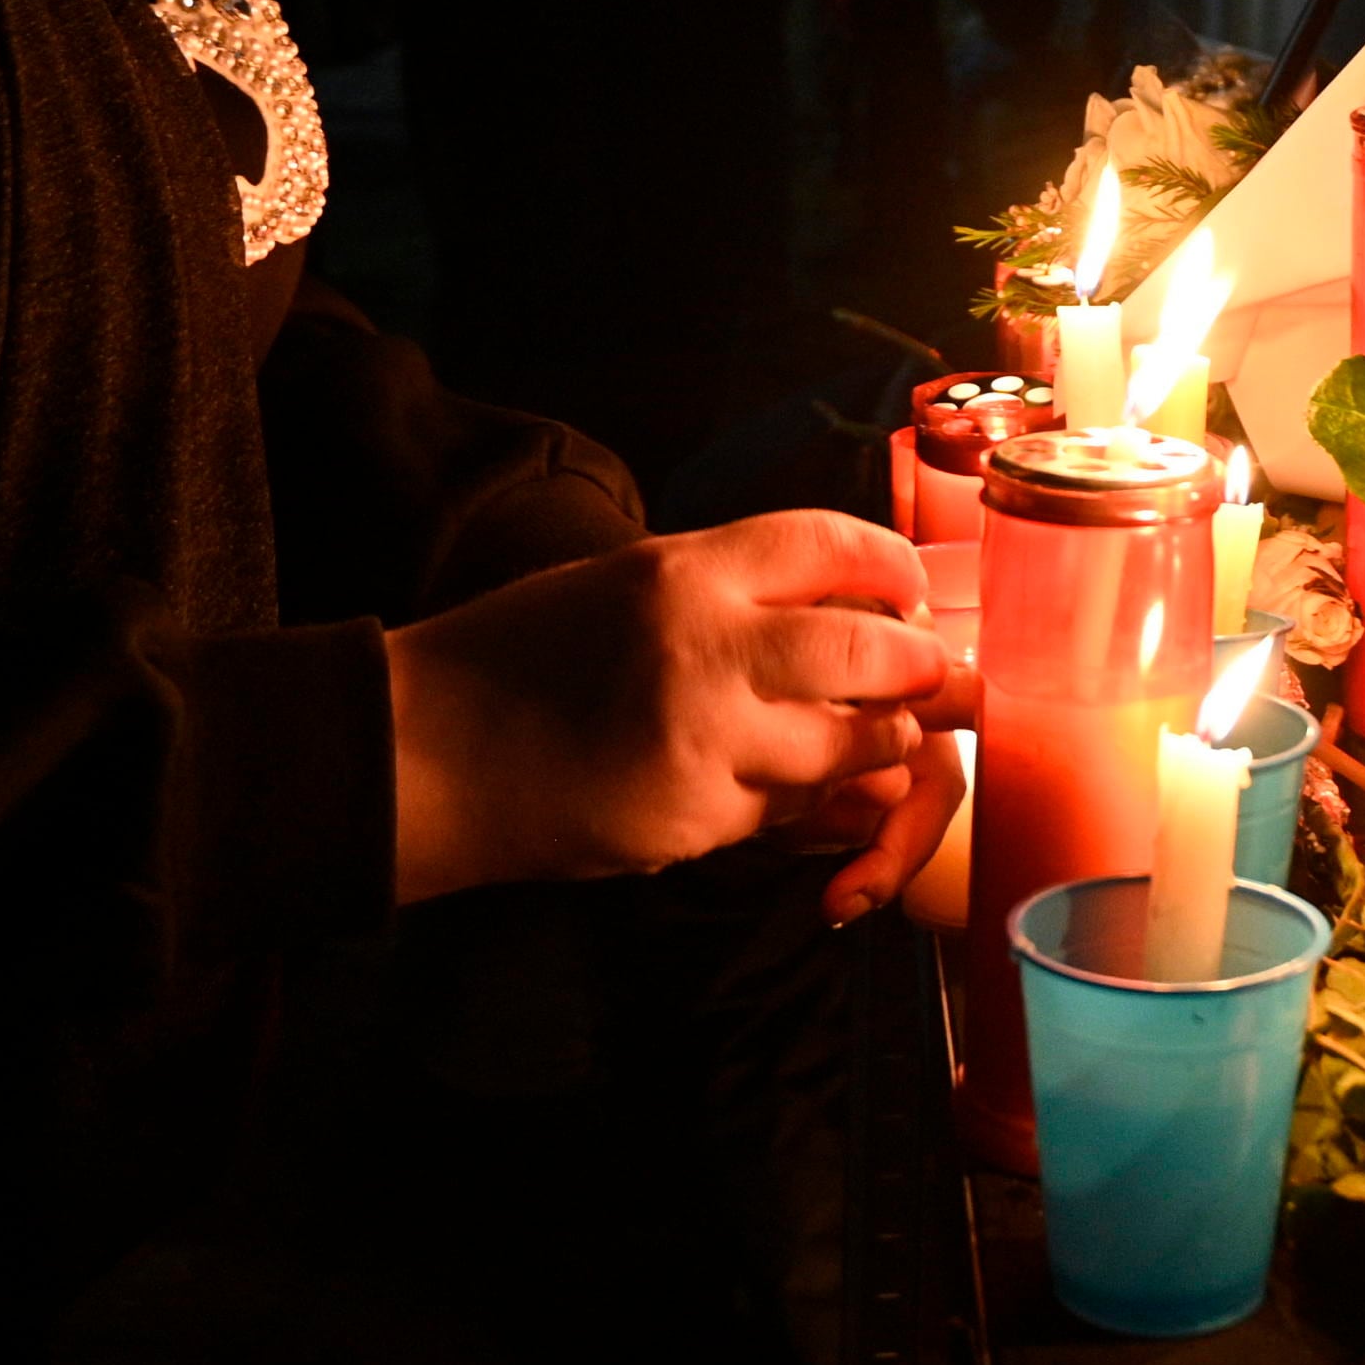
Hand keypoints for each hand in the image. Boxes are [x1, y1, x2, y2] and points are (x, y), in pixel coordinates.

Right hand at [385, 512, 966, 916]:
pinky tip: (790, 787)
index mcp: (686, 571)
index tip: (914, 591)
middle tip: (936, 674)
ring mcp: (703, 740)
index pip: (831, 545)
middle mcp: (705, 646)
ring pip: (844, 746)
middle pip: (868, 653)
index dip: (892, 568)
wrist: (429, 751)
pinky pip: (784, 809)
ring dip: (876, 745)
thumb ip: (729, 591)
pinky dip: (803, 801)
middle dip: (919, 668)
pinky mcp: (692, 819)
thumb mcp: (625, 583)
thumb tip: (844, 605)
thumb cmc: (522, 656)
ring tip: (883, 736)